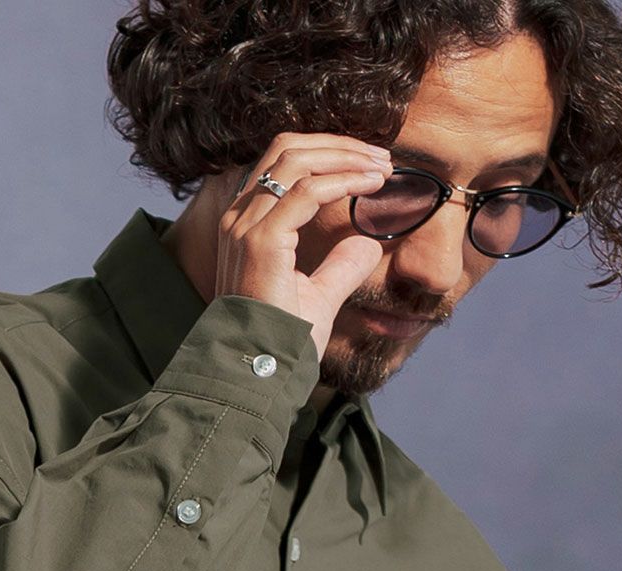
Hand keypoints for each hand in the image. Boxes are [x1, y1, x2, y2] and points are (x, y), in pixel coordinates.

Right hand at [216, 132, 392, 360]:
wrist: (258, 373)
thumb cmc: (280, 343)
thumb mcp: (318, 298)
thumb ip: (339, 267)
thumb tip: (367, 243)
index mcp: (248, 225)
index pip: (283, 164)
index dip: (329, 154)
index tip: (369, 165)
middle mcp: (241, 218)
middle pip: (288, 149)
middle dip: (340, 145)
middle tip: (381, 157)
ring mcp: (248, 227)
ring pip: (296, 159)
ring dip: (345, 156)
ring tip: (381, 167)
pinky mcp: (262, 241)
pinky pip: (307, 190)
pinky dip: (343, 180)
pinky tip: (370, 185)